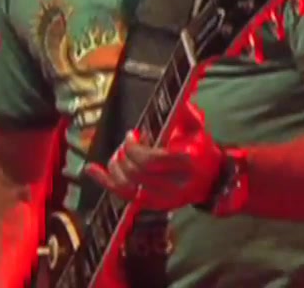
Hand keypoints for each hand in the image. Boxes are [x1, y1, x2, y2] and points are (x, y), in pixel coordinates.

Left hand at [84, 99, 221, 210]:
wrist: (211, 178)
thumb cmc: (198, 146)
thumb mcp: (195, 124)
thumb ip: (182, 110)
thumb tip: (170, 98)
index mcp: (188, 161)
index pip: (150, 159)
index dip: (134, 147)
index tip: (133, 134)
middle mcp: (177, 184)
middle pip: (136, 172)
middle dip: (124, 153)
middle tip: (127, 142)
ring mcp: (165, 199)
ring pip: (127, 185)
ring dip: (116, 166)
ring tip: (119, 153)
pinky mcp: (155, 205)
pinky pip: (124, 196)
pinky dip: (105, 181)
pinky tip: (92, 170)